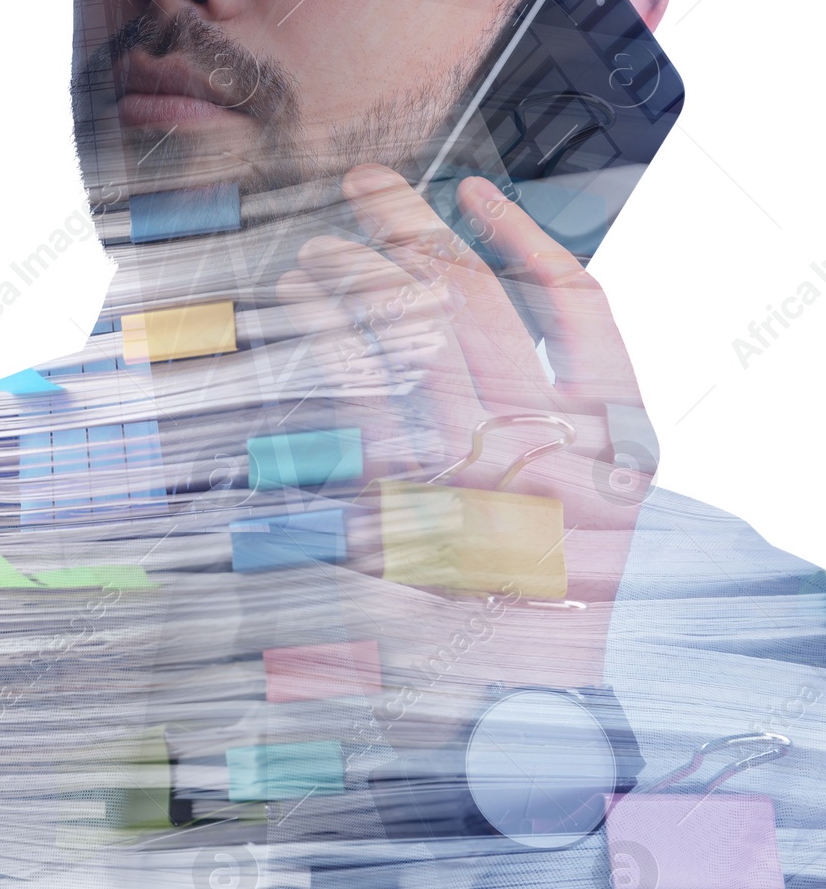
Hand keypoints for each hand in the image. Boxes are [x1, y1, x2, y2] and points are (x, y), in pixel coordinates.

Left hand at [276, 165, 655, 696]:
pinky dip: (329, 337)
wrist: (505, 727)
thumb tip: (450, 332)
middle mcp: (540, 448)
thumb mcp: (583, 530)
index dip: (526, 238)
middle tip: (369, 185)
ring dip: (363, 271)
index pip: (575, 307)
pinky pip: (358, 396)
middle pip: (473, 301)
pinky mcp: (394, 509)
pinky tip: (305, 304)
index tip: (480, 193)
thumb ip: (550, 430)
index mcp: (606, 452)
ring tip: (322, 242)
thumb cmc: (543, 625)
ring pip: (415, 333)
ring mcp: (467, 475)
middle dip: (414, 229)